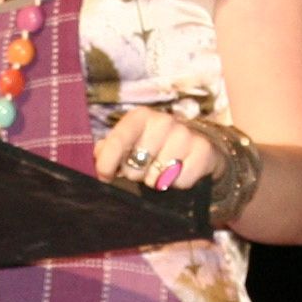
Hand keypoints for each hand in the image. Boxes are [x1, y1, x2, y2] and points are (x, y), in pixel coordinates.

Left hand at [95, 108, 221, 193]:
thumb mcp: (131, 141)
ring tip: (161, 170)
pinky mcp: (203, 151)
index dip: (107, 163)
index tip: (104, 176)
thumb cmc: (156, 145)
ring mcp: (185, 135)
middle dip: (136, 174)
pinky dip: (176, 183)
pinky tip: (179, 171)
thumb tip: (98, 153)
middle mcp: (163, 121)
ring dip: (156, 181)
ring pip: (157, 178)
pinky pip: (179, 182)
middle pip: (136, 167)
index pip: (118, 141)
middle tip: (144, 168)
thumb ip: (110, 147)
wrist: (198, 145)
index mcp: (140, 117)